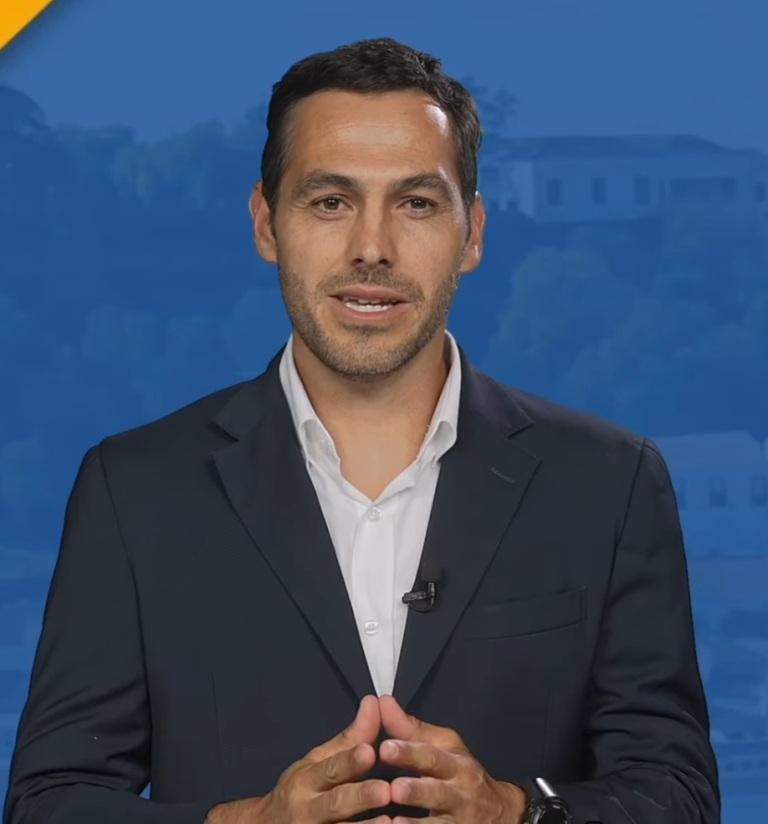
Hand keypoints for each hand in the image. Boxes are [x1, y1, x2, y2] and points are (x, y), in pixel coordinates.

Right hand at [205, 694, 391, 823]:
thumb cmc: (301, 790)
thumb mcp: (318, 761)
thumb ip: (350, 738)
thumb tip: (374, 702)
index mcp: (306, 780)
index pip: (330, 768)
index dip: (350, 761)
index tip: (370, 751)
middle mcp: (308, 809)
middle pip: (335, 803)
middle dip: (360, 796)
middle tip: (385, 790)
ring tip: (390, 822)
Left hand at [377, 695, 527, 823]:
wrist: (501, 814)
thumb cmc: (461, 774)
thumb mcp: (443, 747)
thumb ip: (409, 728)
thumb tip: (381, 702)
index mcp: (455, 764)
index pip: (432, 756)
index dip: (409, 752)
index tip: (385, 748)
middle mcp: (460, 793)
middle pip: (437, 792)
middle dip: (415, 790)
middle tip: (393, 788)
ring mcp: (458, 821)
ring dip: (416, 823)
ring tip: (393, 822)